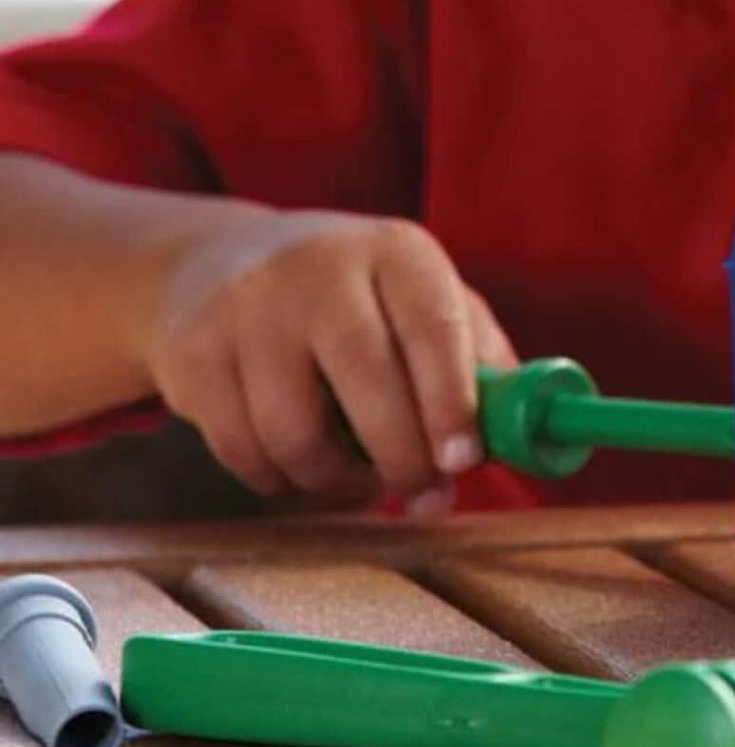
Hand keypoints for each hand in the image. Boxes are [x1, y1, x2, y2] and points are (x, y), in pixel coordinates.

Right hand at [151, 207, 517, 509]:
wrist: (217, 264)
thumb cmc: (356, 299)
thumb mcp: (423, 299)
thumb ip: (479, 360)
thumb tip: (531, 430)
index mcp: (396, 252)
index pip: (433, 324)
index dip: (452, 399)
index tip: (463, 460)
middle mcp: (320, 268)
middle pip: (366, 376)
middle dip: (402, 454)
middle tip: (424, 494)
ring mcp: (249, 308)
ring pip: (295, 429)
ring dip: (336, 478)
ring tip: (359, 477)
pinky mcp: (192, 352)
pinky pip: (242, 449)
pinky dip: (280, 478)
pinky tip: (300, 464)